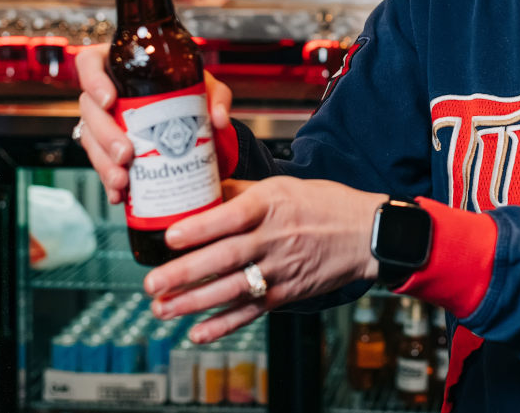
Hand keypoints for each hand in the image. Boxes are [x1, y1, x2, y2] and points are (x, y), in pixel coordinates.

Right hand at [74, 45, 233, 202]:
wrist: (194, 128)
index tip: (109, 100)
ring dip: (103, 162)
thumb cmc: (192, 96)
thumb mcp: (207, 90)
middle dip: (104, 134)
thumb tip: (218, 119)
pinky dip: (107, 182)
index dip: (93, 80)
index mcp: (123, 68)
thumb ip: (217, 97)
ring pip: (89, 139)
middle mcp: (106, 94)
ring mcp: (102, 122)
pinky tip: (119, 194)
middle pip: (88, 108)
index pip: (90, 63)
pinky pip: (99, 164)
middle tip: (125, 153)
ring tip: (122, 180)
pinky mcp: (106, 150)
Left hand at [146, 177, 386, 342]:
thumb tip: (202, 188)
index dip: (199, 228)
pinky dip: (224, 324)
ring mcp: (281, 268)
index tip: (169, 237)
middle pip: (224, 257)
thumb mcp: (284, 187)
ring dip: (194, 303)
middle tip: (152, 283)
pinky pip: (251, 310)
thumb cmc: (325, 204)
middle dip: (184, 273)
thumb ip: (242, 192)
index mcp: (271, 205)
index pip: (230, 216)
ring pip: (232, 288)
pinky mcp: (287, 292)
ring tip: (162, 309)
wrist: (367, 234)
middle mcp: (274, 238)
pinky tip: (198, 332)